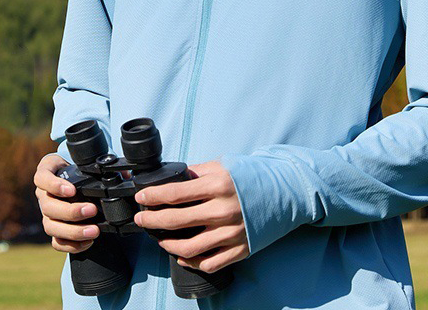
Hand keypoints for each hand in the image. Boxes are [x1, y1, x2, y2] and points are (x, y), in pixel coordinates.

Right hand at [33, 153, 100, 252]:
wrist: (72, 179)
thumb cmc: (78, 168)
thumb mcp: (84, 163)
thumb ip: (101, 167)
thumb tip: (125, 176)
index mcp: (47, 172)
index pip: (42, 178)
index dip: (54, 185)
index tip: (72, 190)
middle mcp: (43, 194)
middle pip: (48, 206)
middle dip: (71, 211)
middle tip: (92, 210)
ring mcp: (46, 213)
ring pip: (51, 226)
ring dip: (73, 231)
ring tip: (94, 231)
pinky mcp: (53, 228)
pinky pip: (56, 241)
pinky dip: (71, 245)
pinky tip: (87, 242)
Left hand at [133, 159, 248, 272]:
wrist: (285, 192)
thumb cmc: (252, 176)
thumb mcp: (223, 165)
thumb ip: (197, 172)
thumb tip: (173, 179)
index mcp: (217, 185)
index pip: (175, 193)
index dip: (153, 197)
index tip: (141, 198)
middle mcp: (223, 211)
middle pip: (177, 221)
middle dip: (152, 221)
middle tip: (142, 220)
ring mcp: (231, 233)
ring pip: (189, 248)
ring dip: (168, 245)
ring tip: (160, 239)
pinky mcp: (240, 249)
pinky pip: (209, 263)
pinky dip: (191, 262)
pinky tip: (182, 255)